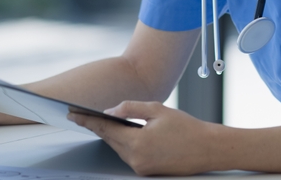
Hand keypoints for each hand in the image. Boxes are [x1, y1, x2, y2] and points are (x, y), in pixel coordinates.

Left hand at [68, 101, 219, 175]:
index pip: (105, 129)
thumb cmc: (187, 128)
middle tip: (78, 115)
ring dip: (108, 135)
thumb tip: (111, 110)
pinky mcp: (146, 171)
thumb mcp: (157, 110)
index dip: (87, 120)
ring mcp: (141, 167)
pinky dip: (121, 143)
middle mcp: (136, 159)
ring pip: (117, 147)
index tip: (73, 114)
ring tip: (95, 121)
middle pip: (109, 139)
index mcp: (137, 142)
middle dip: (94, 127)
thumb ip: (130, 108)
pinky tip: (117, 133)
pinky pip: (127, 154)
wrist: (208, 149)